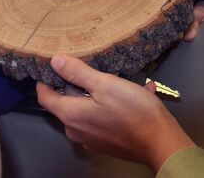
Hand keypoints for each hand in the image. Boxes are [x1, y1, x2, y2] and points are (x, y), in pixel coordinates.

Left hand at [36, 55, 194, 171]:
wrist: (159, 142)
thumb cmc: (131, 110)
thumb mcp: (105, 84)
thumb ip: (78, 73)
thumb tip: (54, 61)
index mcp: (71, 115)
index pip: (45, 96)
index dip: (45, 79)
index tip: (52, 64)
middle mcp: (75, 130)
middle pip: (66, 103)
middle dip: (77, 84)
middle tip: (93, 68)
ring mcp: (90, 139)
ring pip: (86, 109)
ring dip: (99, 94)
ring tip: (121, 80)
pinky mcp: (105, 143)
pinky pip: (102, 118)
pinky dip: (112, 106)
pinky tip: (134, 94)